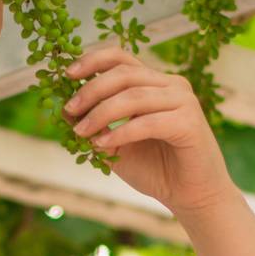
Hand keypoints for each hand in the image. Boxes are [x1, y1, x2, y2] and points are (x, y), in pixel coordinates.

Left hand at [62, 46, 237, 216]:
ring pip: (134, 96)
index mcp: (155, 83)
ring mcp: (184, 101)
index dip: (92, 61)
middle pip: (124, 74)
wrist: (190, 197)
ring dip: (101, 113)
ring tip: (80, 132)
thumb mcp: (115, 145)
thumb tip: (63, 109)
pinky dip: (121, 132)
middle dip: (91, 90)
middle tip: (70, 110)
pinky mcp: (190, 123)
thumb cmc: (155, 169)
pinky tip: (103, 145)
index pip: (121, 58)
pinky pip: (148, 122)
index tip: (67, 75)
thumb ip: (95, 126)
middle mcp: (171, 85)